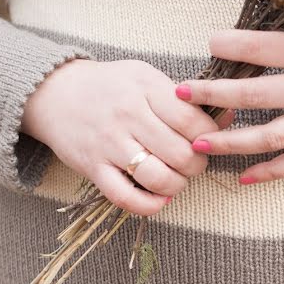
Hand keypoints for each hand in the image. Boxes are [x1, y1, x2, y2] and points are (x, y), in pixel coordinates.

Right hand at [22, 59, 232, 215]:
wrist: (53, 92)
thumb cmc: (112, 86)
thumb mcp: (148, 78)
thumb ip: (186, 99)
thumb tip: (229, 117)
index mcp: (146, 88)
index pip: (193, 122)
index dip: (211, 137)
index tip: (208, 140)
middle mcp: (128, 116)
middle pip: (182, 154)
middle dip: (197, 165)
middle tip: (193, 161)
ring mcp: (109, 144)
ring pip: (159, 178)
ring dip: (178, 185)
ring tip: (177, 178)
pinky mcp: (92, 168)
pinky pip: (126, 198)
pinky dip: (150, 205)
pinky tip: (160, 198)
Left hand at [176, 16, 283, 183]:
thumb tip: (271, 42)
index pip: (264, 47)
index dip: (232, 45)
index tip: (208, 42)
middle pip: (255, 95)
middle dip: (213, 95)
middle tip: (179, 94)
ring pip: (271, 136)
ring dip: (232, 141)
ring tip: (198, 143)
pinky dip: (272, 172)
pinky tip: (245, 178)